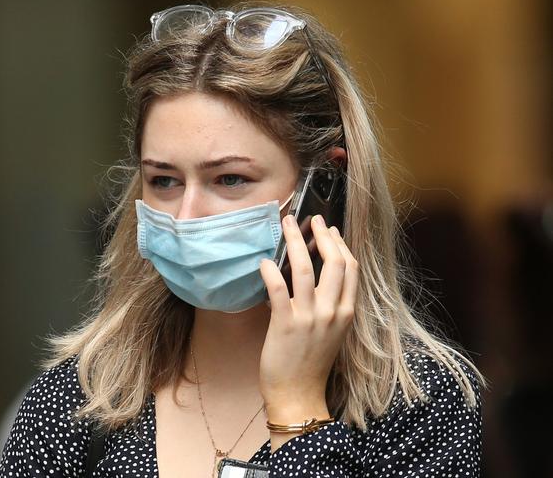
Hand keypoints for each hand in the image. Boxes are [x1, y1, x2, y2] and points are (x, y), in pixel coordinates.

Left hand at [258, 214, 358, 423]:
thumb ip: (332, 306)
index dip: (340, 244)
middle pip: (334, 262)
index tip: (330, 230)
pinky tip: (264, 261)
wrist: (299, 395)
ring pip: (305, 269)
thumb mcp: (333, 332)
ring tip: (287, 224)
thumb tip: (318, 278)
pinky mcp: (285, 324)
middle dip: (322, 235)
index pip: (350, 268)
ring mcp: (309, 317)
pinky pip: (278, 289)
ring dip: (295, 242)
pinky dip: (270, 271)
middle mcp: (332, 312)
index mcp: (347, 313)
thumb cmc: (313, 363)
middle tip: (311, 219)